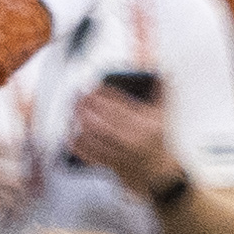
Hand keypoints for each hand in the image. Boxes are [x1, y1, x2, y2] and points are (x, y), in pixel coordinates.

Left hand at [70, 85, 180, 200]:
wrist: (159, 172)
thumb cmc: (158, 139)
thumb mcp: (162, 112)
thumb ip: (158, 86)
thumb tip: (154, 60)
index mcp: (146, 124)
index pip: (121, 105)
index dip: (103, 94)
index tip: (92, 86)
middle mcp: (134, 139)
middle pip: (103, 119)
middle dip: (87, 106)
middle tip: (77, 96)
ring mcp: (122, 154)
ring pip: (95, 137)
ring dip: (80, 122)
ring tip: (73, 111)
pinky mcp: (111, 165)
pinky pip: (90, 155)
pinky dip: (77, 144)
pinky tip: (71, 133)